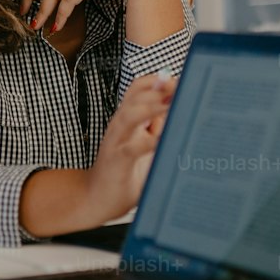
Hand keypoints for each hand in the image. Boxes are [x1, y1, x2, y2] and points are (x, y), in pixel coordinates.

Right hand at [81, 72, 175, 225]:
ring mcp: (116, 141)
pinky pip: (132, 148)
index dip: (159, 80)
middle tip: (183, 87)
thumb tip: (183, 109)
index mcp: (128, 118)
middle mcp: (120, 125)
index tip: (183, 80)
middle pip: (136, 94)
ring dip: (152, 107)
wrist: (96, 199)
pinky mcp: (117, 161)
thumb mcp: (146, 144)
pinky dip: (148, 142)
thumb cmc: (125, 172)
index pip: (139, 88)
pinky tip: (163, 140)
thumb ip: (159, 127)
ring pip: (130, 114)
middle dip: (160, 88)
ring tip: (172, 104)